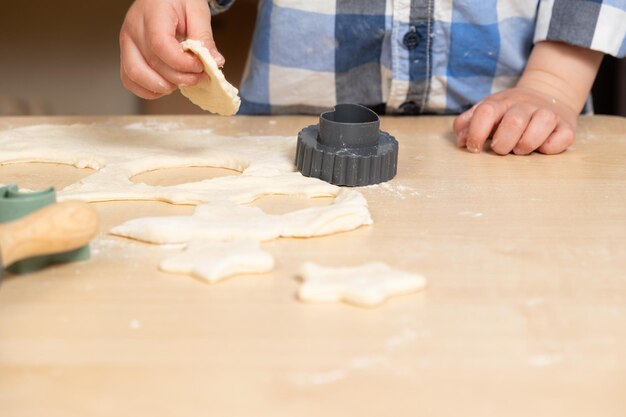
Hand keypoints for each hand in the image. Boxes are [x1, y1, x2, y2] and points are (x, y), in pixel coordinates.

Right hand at [119, 0, 224, 99]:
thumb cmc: (179, 0)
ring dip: (163, 86)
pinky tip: (167, 85)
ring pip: (135, 76)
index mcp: (152, 13)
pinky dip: (148, 90)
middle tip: (199, 77)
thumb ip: (204, 38)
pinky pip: (129, 80)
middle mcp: (133, 28)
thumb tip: (214, 63)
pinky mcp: (127, 54)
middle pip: (152, 64)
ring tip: (182, 81)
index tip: (200, 66)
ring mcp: (127, 42)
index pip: (160, 45)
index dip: (182, 63)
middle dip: (180, 78)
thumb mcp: (197, 11)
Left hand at [453, 86, 577, 154]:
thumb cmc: (508, 112)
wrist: (547, 94)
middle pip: (514, 122)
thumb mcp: (486, 111)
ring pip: (542, 123)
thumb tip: (461, 141)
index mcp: (501, 102)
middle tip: (500, 149)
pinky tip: (542, 147)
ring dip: (527, 143)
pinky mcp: (566, 126)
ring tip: (520, 149)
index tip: (474, 148)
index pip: (486, 112)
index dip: (477, 133)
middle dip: (503, 143)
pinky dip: (550, 147)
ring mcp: (547, 114)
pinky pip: (562, 138)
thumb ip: (468, 124)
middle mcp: (525, 105)